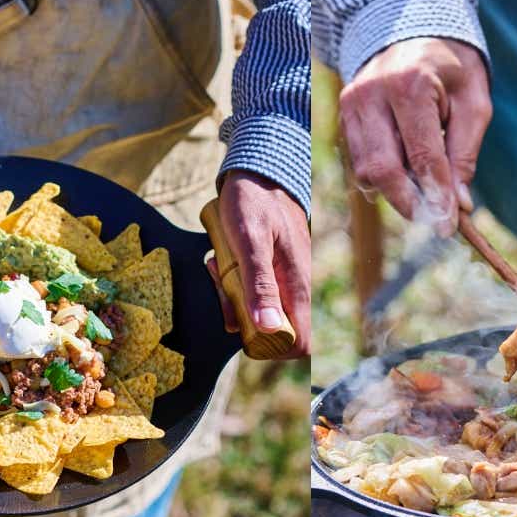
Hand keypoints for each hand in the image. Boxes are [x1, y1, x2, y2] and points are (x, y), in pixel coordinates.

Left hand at [206, 171, 309, 358]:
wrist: (257, 168)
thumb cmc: (253, 200)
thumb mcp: (250, 241)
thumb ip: (259, 285)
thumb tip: (268, 329)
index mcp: (296, 283)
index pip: (298, 341)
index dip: (271, 348)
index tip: (243, 330)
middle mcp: (293, 285)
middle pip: (270, 329)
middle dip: (240, 317)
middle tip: (222, 288)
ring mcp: (282, 277)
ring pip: (256, 309)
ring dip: (231, 297)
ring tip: (218, 267)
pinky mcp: (270, 268)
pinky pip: (250, 289)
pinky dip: (231, 281)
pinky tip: (221, 260)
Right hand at [339, 37, 491, 235]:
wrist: (412, 29)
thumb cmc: (451, 68)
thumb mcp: (474, 103)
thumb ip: (465, 153)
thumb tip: (459, 204)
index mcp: (410, 85)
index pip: (422, 157)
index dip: (436, 197)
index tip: (448, 227)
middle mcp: (372, 94)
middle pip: (384, 170)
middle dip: (410, 203)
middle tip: (433, 219)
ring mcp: (351, 104)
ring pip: (366, 171)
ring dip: (395, 192)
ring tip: (423, 189)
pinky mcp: (343, 115)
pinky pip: (359, 162)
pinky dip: (382, 177)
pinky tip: (404, 170)